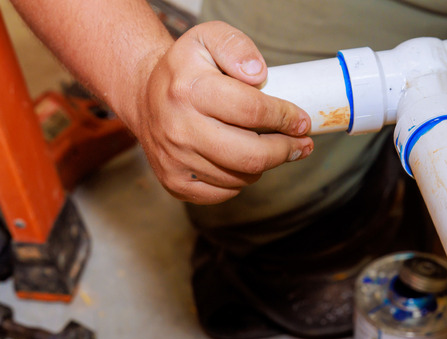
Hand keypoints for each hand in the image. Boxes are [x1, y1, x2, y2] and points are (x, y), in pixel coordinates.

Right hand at [127, 21, 313, 203]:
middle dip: (285, 151)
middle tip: (301, 144)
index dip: (285, 118)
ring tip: (269, 148)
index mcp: (190, 90)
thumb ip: (236, 47)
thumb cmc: (185, 68)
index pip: (252, 110)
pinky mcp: (174, 182)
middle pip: (250, 155)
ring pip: (240, 177)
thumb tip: (258, 74)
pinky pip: (223, 192)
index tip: (302, 121)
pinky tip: (240, 161)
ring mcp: (175, 160)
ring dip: (264, 165)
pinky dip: (240, 180)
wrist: (144, 97)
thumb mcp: (207, 38)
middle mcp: (179, 128)